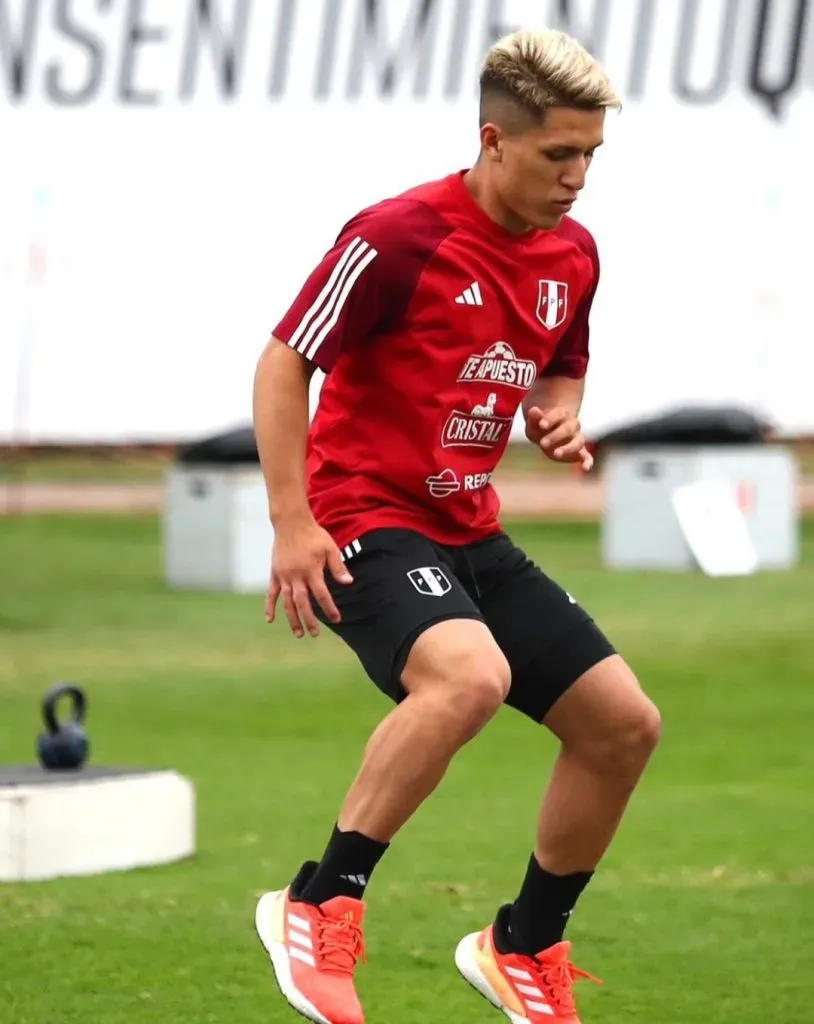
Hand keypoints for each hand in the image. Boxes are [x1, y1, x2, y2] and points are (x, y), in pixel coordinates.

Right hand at [266, 518, 352, 637]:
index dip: (330, 608)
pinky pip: (271, 593)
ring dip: (292, 619)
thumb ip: (338, 567)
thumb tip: (349, 582)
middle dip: (309, 620)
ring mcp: (283, 576)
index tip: (336, 619)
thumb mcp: (330, 548)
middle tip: (315, 634)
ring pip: (287, 602)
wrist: (291, 523)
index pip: (322, 595)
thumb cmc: (314, 535)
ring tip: (298, 633)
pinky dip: (269, 607)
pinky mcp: (274, 573)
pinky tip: (270, 620)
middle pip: (302, 603)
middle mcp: (296, 576)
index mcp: (311, 570)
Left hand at [525, 405, 593, 471]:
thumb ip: (534, 418)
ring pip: (578, 442)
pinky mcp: (579, 452)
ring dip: (568, 449)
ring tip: (556, 454)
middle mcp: (572, 425)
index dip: (550, 419)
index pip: (559, 414)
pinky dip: (587, 462)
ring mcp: (577, 439)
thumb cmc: (540, 427)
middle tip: (542, 444)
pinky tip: (585, 468)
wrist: (548, 432)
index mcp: (562, 414)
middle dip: (555, 436)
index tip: (541, 424)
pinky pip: (587, 456)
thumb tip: (533, 410)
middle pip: (568, 429)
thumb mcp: (534, 422)